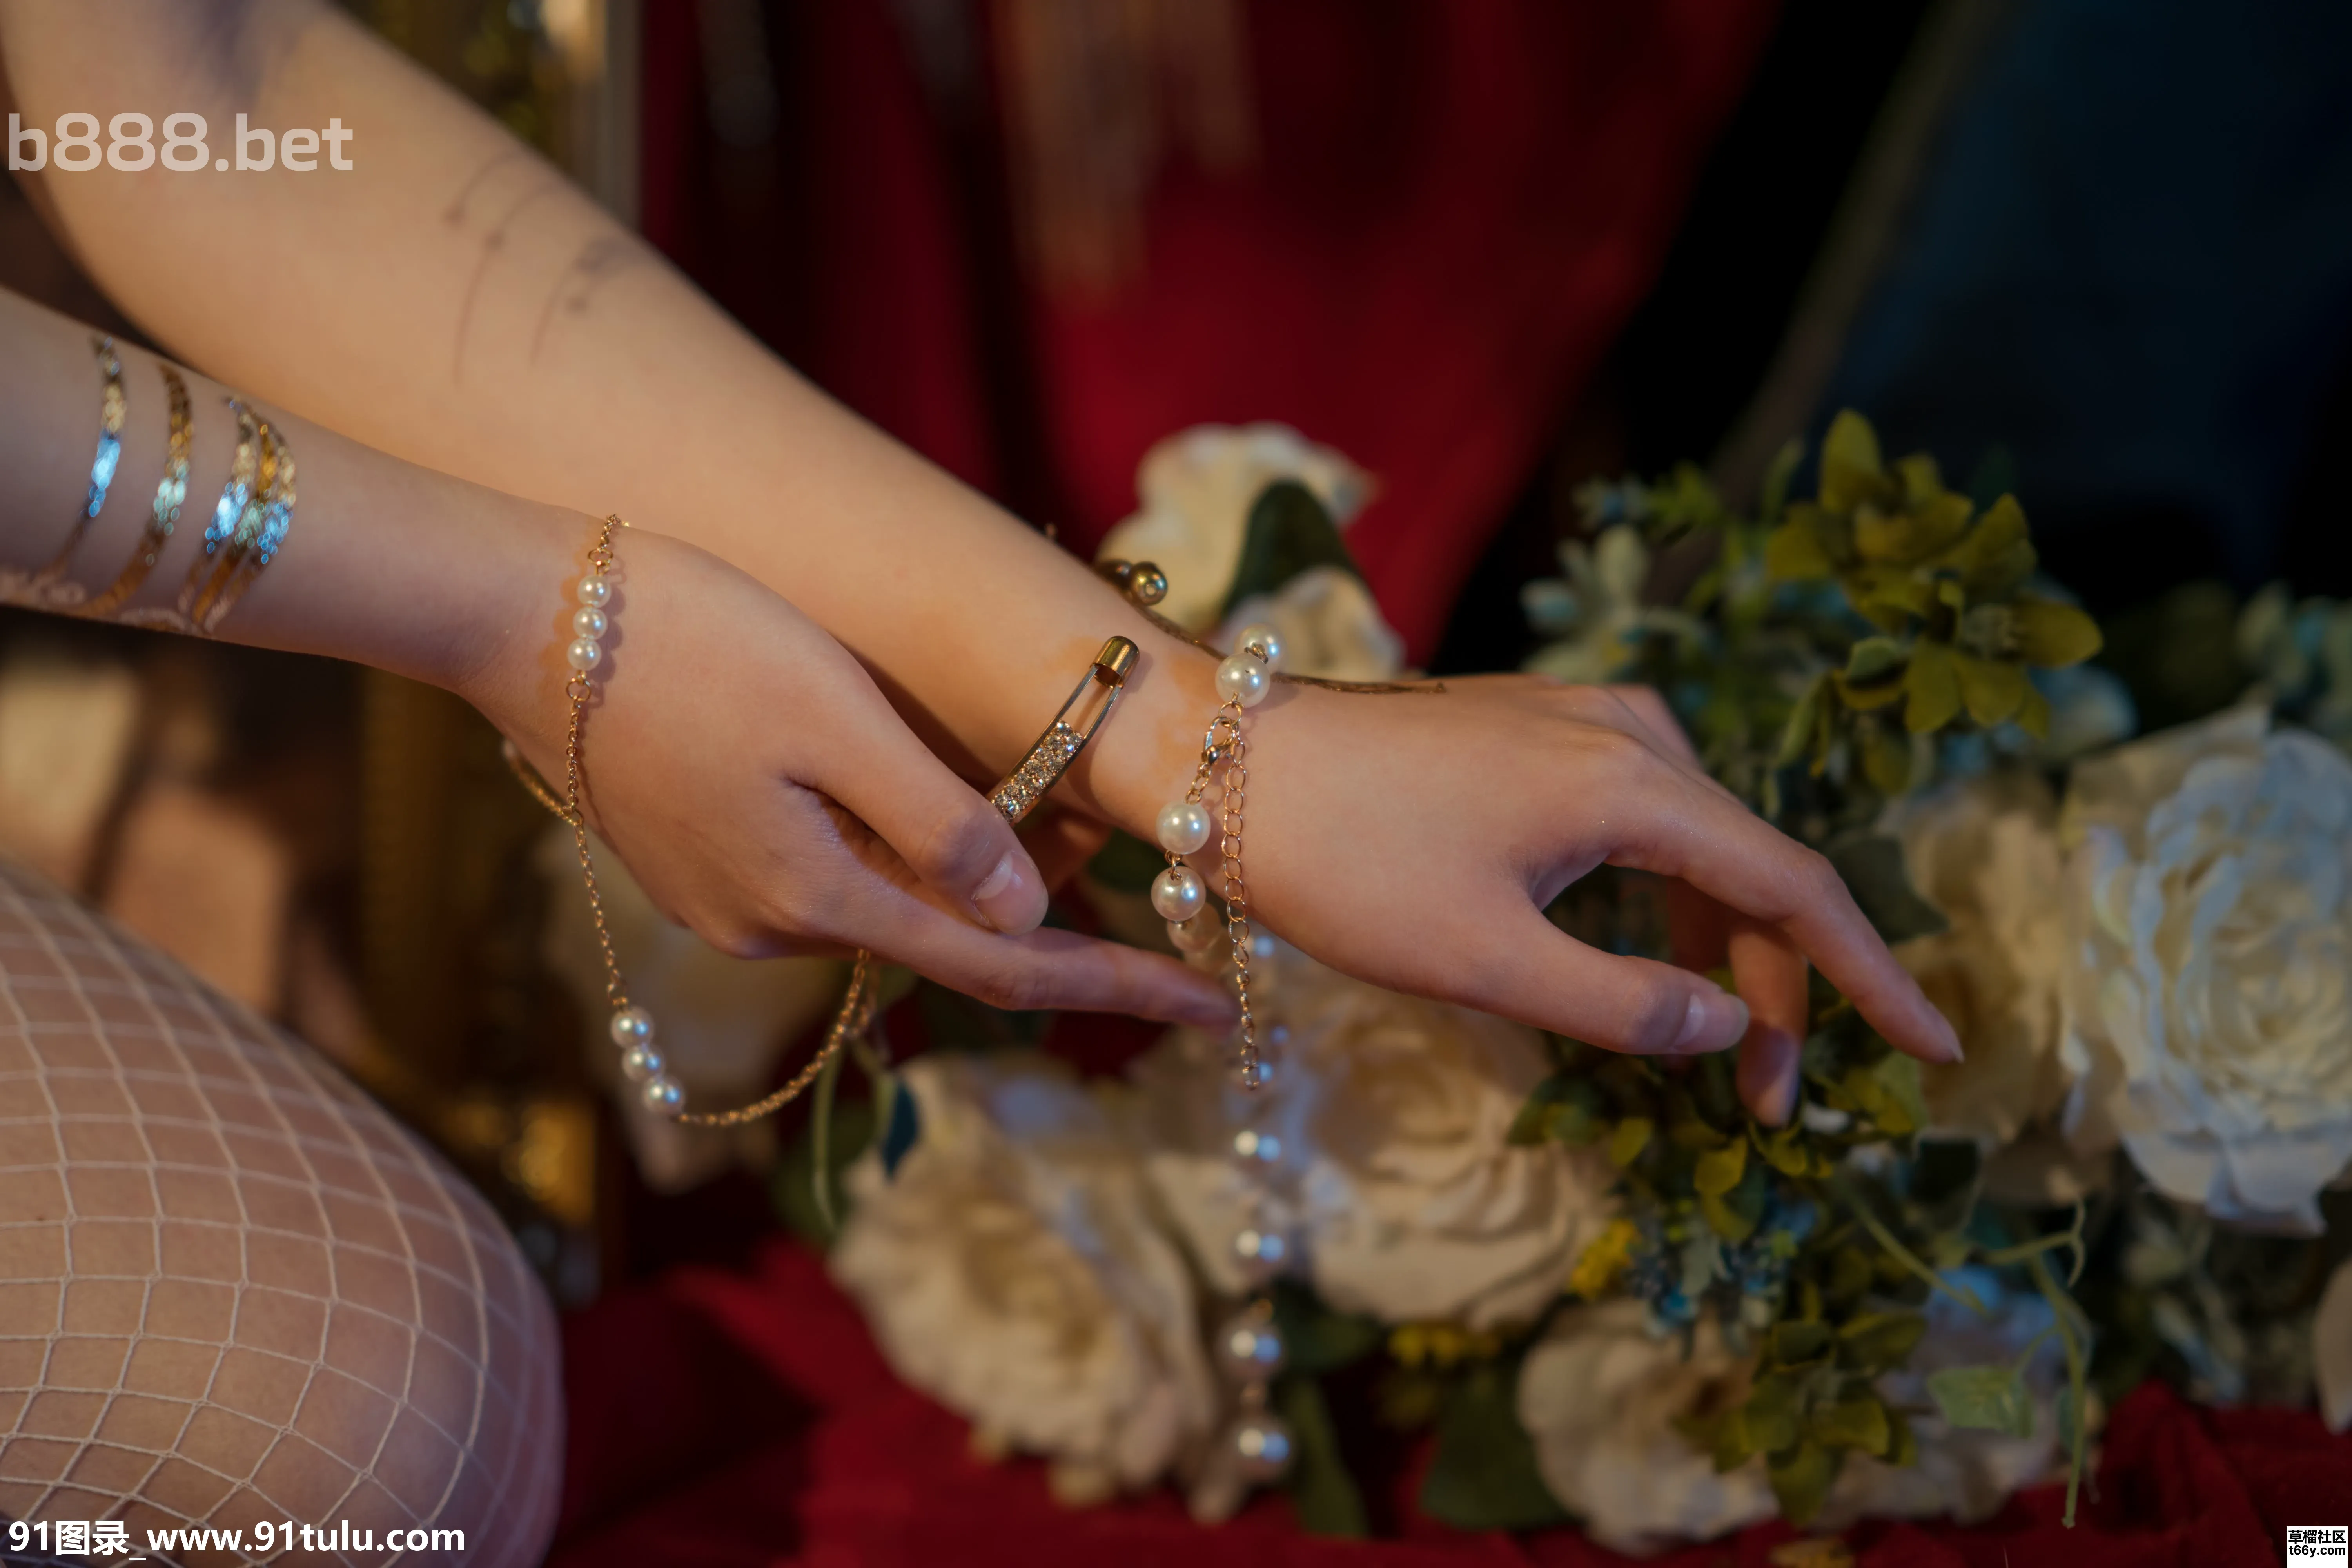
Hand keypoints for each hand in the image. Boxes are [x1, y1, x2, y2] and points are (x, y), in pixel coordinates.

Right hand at [468, 523, 1236, 1029]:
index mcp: (817, 899)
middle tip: (1149, 887)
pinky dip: (900, 847)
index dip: (1118, 986)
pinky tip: (924, 794)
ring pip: (888, 900)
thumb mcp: (837, 720)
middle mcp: (771, 926)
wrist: (524, 615)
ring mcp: (725, 899)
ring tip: (1057, 824)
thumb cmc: (692, 643)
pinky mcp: (695, 858)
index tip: (1218, 1009)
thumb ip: (939, 824)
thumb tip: (1025, 915)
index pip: (1001, 969)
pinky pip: (832, 871)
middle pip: (945, 938)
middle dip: (1051, 922)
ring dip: (970, 876)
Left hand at [1240, 674, 1959, 1122]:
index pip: (1794, 889)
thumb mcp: (1488, 961)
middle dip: (1775, 993)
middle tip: (1767, 1108)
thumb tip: (1731, 1027)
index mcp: (1635, 783)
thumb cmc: (1348, 863)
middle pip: (1748, 874)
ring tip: (1717, 1061)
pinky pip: (1639, 826)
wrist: (1229, 763)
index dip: (1871, 977)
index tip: (1937, 1049)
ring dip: (1714, 955)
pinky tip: (1643, 971)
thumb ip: (1623, 1006)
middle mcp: (1630, 733)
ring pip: (1693, 853)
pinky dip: (1659, 905)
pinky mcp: (1541, 733)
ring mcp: (1584, 723)